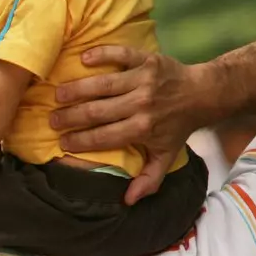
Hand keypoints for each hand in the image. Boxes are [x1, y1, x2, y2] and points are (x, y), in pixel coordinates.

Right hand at [50, 47, 205, 203]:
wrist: (202, 93)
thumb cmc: (177, 127)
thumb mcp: (166, 155)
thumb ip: (149, 179)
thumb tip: (128, 201)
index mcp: (143, 129)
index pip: (103, 136)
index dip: (79, 140)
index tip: (61, 142)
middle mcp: (142, 105)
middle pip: (97, 111)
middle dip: (71, 116)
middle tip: (52, 119)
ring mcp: (144, 80)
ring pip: (103, 84)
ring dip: (77, 89)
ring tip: (58, 94)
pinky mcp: (147, 60)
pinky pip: (121, 54)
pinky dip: (102, 54)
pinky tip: (83, 58)